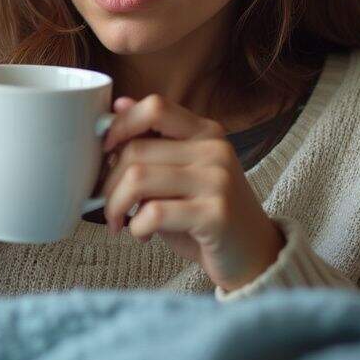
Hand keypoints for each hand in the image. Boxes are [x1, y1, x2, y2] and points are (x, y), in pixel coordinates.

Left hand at [99, 94, 284, 291]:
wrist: (254, 256)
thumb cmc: (207, 214)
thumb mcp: (181, 173)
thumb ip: (154, 143)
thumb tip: (118, 104)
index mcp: (206, 132)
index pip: (155, 107)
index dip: (120, 125)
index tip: (105, 151)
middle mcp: (214, 150)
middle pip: (136, 150)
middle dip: (109, 183)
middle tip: (109, 206)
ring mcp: (217, 180)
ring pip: (138, 178)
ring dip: (116, 205)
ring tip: (120, 221)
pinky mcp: (216, 214)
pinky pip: (154, 213)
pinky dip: (136, 227)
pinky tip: (143, 235)